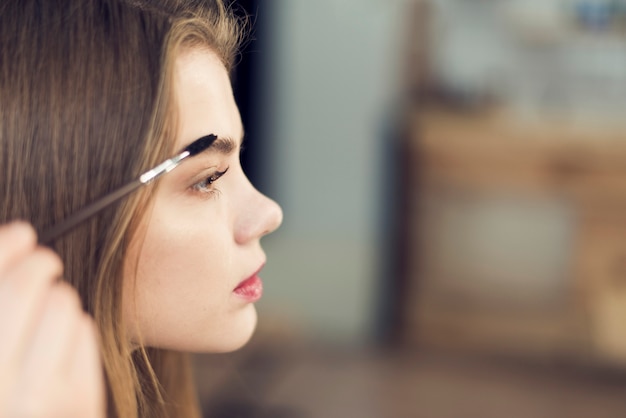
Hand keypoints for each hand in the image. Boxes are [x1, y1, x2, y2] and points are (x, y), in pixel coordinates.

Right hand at [0, 222, 103, 417]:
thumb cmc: (14, 381)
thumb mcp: (0, 347)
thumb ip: (3, 295)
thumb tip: (19, 236)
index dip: (3, 249)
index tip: (21, 232)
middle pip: (24, 286)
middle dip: (37, 263)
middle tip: (44, 260)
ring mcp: (37, 401)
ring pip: (62, 304)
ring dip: (56, 300)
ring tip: (45, 318)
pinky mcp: (80, 402)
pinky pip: (85, 331)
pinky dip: (74, 327)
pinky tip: (61, 344)